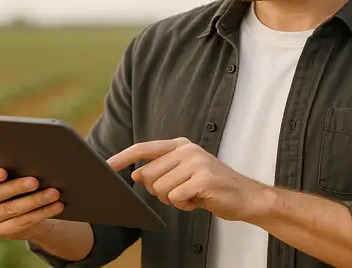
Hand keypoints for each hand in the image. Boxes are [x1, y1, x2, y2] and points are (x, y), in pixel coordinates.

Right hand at [0, 168, 65, 239]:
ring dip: (35, 201)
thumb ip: (11, 164)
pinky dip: (42, 213)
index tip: (4, 172)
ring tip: (54, 193)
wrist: (18, 205)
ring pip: (12, 210)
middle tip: (35, 181)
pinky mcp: (0, 231)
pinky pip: (23, 222)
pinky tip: (56, 206)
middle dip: (17, 187)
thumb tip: (31, 157)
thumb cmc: (12, 177)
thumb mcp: (7, 170)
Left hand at [107, 137, 270, 222]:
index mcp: (181, 145)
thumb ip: (160, 172)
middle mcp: (187, 150)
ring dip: (173, 200)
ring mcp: (196, 162)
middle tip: (180, 193)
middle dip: (158, 191)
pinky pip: (176, 197)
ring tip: (192, 196)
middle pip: (148, 175)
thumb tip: (135, 175)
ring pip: (160, 188)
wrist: (246, 197)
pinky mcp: (203, 179)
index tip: (106, 166)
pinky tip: (198, 201)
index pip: (144, 148)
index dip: (122, 157)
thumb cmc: (213, 188)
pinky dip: (184, 206)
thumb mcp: (184, 176)